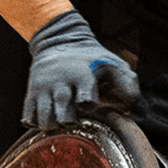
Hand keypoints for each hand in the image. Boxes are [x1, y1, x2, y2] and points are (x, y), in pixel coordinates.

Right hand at [23, 10, 139, 129]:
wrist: (59, 41)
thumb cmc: (91, 59)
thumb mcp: (112, 64)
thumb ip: (128, 84)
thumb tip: (139, 110)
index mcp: (82, 75)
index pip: (85, 99)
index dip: (89, 105)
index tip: (90, 104)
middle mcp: (61, 82)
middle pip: (64, 114)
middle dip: (71, 122)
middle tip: (75, 119)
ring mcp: (43, 89)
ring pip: (45, 119)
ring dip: (54, 126)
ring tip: (61, 121)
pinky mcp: (31, 93)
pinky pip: (28, 118)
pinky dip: (37, 124)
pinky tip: (48, 119)